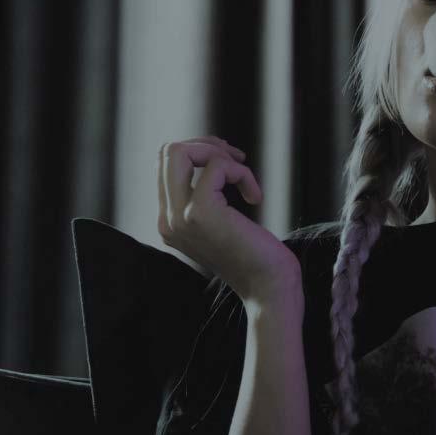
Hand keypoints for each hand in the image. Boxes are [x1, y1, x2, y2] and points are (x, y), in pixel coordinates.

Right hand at [157, 135, 301, 309]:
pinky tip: (255, 197)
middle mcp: (166, 220)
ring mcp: (179, 217)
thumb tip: (213, 150)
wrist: (270, 288)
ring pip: (178, 151)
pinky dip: (241, 172)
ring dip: (220, 154)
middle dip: (207, 146)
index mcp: (169, 221)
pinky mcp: (200, 213)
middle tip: (237, 162)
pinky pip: (216, 166)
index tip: (230, 164)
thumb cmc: (256, 254)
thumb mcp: (222, 221)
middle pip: (166, 152)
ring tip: (244, 176)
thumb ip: (206, 193)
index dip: (200, 152)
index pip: (165, 165)